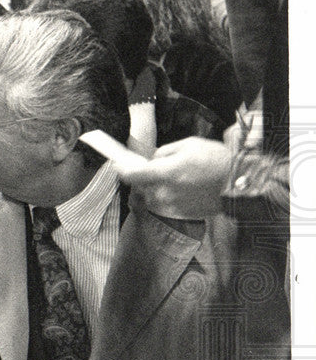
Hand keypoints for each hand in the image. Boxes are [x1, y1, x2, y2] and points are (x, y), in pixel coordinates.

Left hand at [116, 137, 232, 218]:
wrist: (240, 182)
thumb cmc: (217, 160)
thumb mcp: (189, 145)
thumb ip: (164, 152)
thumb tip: (151, 159)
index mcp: (166, 173)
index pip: (132, 175)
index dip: (122, 170)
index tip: (119, 165)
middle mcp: (165, 192)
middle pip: (142, 186)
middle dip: (146, 177)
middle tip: (159, 169)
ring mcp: (172, 206)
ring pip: (153, 196)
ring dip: (159, 187)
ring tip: (180, 178)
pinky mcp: (180, 214)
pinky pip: (167, 204)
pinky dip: (171, 196)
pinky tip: (187, 188)